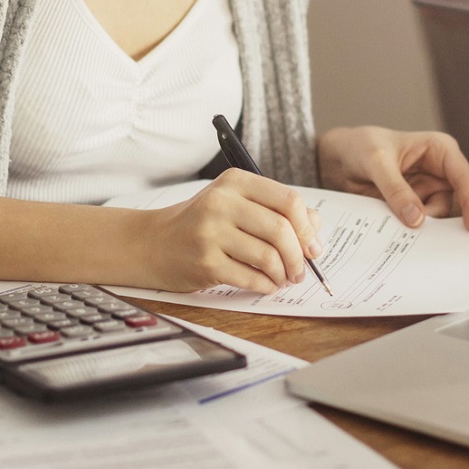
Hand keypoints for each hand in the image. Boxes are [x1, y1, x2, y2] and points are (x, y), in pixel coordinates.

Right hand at [135, 170, 321, 293]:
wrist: (152, 243)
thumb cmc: (201, 223)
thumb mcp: (234, 204)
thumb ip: (274, 209)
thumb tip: (315, 229)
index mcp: (234, 182)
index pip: (288, 200)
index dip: (308, 227)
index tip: (313, 246)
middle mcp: (221, 203)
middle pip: (281, 230)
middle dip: (299, 256)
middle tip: (301, 270)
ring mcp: (211, 233)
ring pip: (269, 257)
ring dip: (283, 274)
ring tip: (282, 278)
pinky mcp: (205, 263)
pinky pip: (251, 278)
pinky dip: (266, 286)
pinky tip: (265, 284)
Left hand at [317, 126, 468, 230]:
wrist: (337, 159)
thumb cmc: (360, 146)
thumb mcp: (376, 162)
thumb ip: (396, 189)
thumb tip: (417, 219)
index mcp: (440, 150)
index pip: (465, 176)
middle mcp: (441, 170)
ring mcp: (430, 189)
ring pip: (447, 213)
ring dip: (438, 228)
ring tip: (422, 240)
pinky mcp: (417, 206)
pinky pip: (429, 222)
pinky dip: (425, 233)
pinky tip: (415, 242)